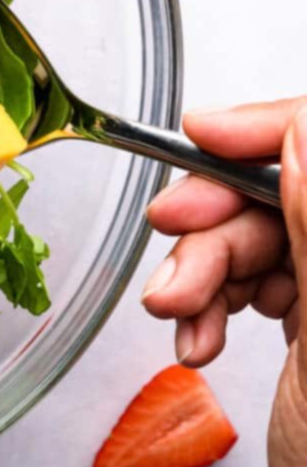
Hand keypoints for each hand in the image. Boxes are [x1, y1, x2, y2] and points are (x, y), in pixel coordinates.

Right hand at [142, 99, 306, 466]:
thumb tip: (300, 140)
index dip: (269, 130)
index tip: (202, 132)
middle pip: (283, 194)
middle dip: (214, 227)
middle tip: (172, 259)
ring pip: (255, 238)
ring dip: (201, 276)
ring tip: (181, 319)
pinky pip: (249, 279)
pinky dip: (209, 304)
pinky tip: (200, 336)